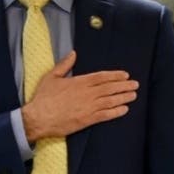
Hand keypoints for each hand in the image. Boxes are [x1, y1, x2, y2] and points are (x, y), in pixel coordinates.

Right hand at [21, 51, 138, 141]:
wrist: (38, 117)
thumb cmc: (43, 97)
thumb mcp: (51, 77)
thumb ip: (64, 65)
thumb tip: (73, 53)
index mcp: (79, 82)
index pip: (102, 77)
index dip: (115, 75)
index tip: (125, 75)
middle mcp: (87, 93)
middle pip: (110, 88)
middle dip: (124, 86)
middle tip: (135, 85)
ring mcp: (88, 107)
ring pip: (110, 100)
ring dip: (123, 97)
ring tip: (133, 95)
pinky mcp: (87, 119)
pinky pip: (105, 115)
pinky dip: (116, 112)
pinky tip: (124, 109)